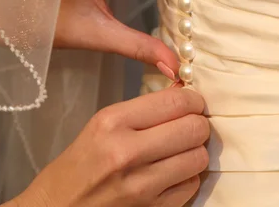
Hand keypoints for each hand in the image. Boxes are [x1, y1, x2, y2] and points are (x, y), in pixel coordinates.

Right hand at [8, 86, 208, 206]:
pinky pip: (191, 185)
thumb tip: (184, 93)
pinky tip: (170, 173)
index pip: (175, 101)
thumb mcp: (102, 125)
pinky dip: (187, 177)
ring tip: (179, 151)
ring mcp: (141, 185)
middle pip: (194, 128)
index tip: (192, 102)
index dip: (193, 100)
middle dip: (197, 124)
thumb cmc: (79, 165)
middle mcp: (127, 152)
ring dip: (194, 152)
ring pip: (198, 158)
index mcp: (112, 122)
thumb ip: (144, 109)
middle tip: (189, 125)